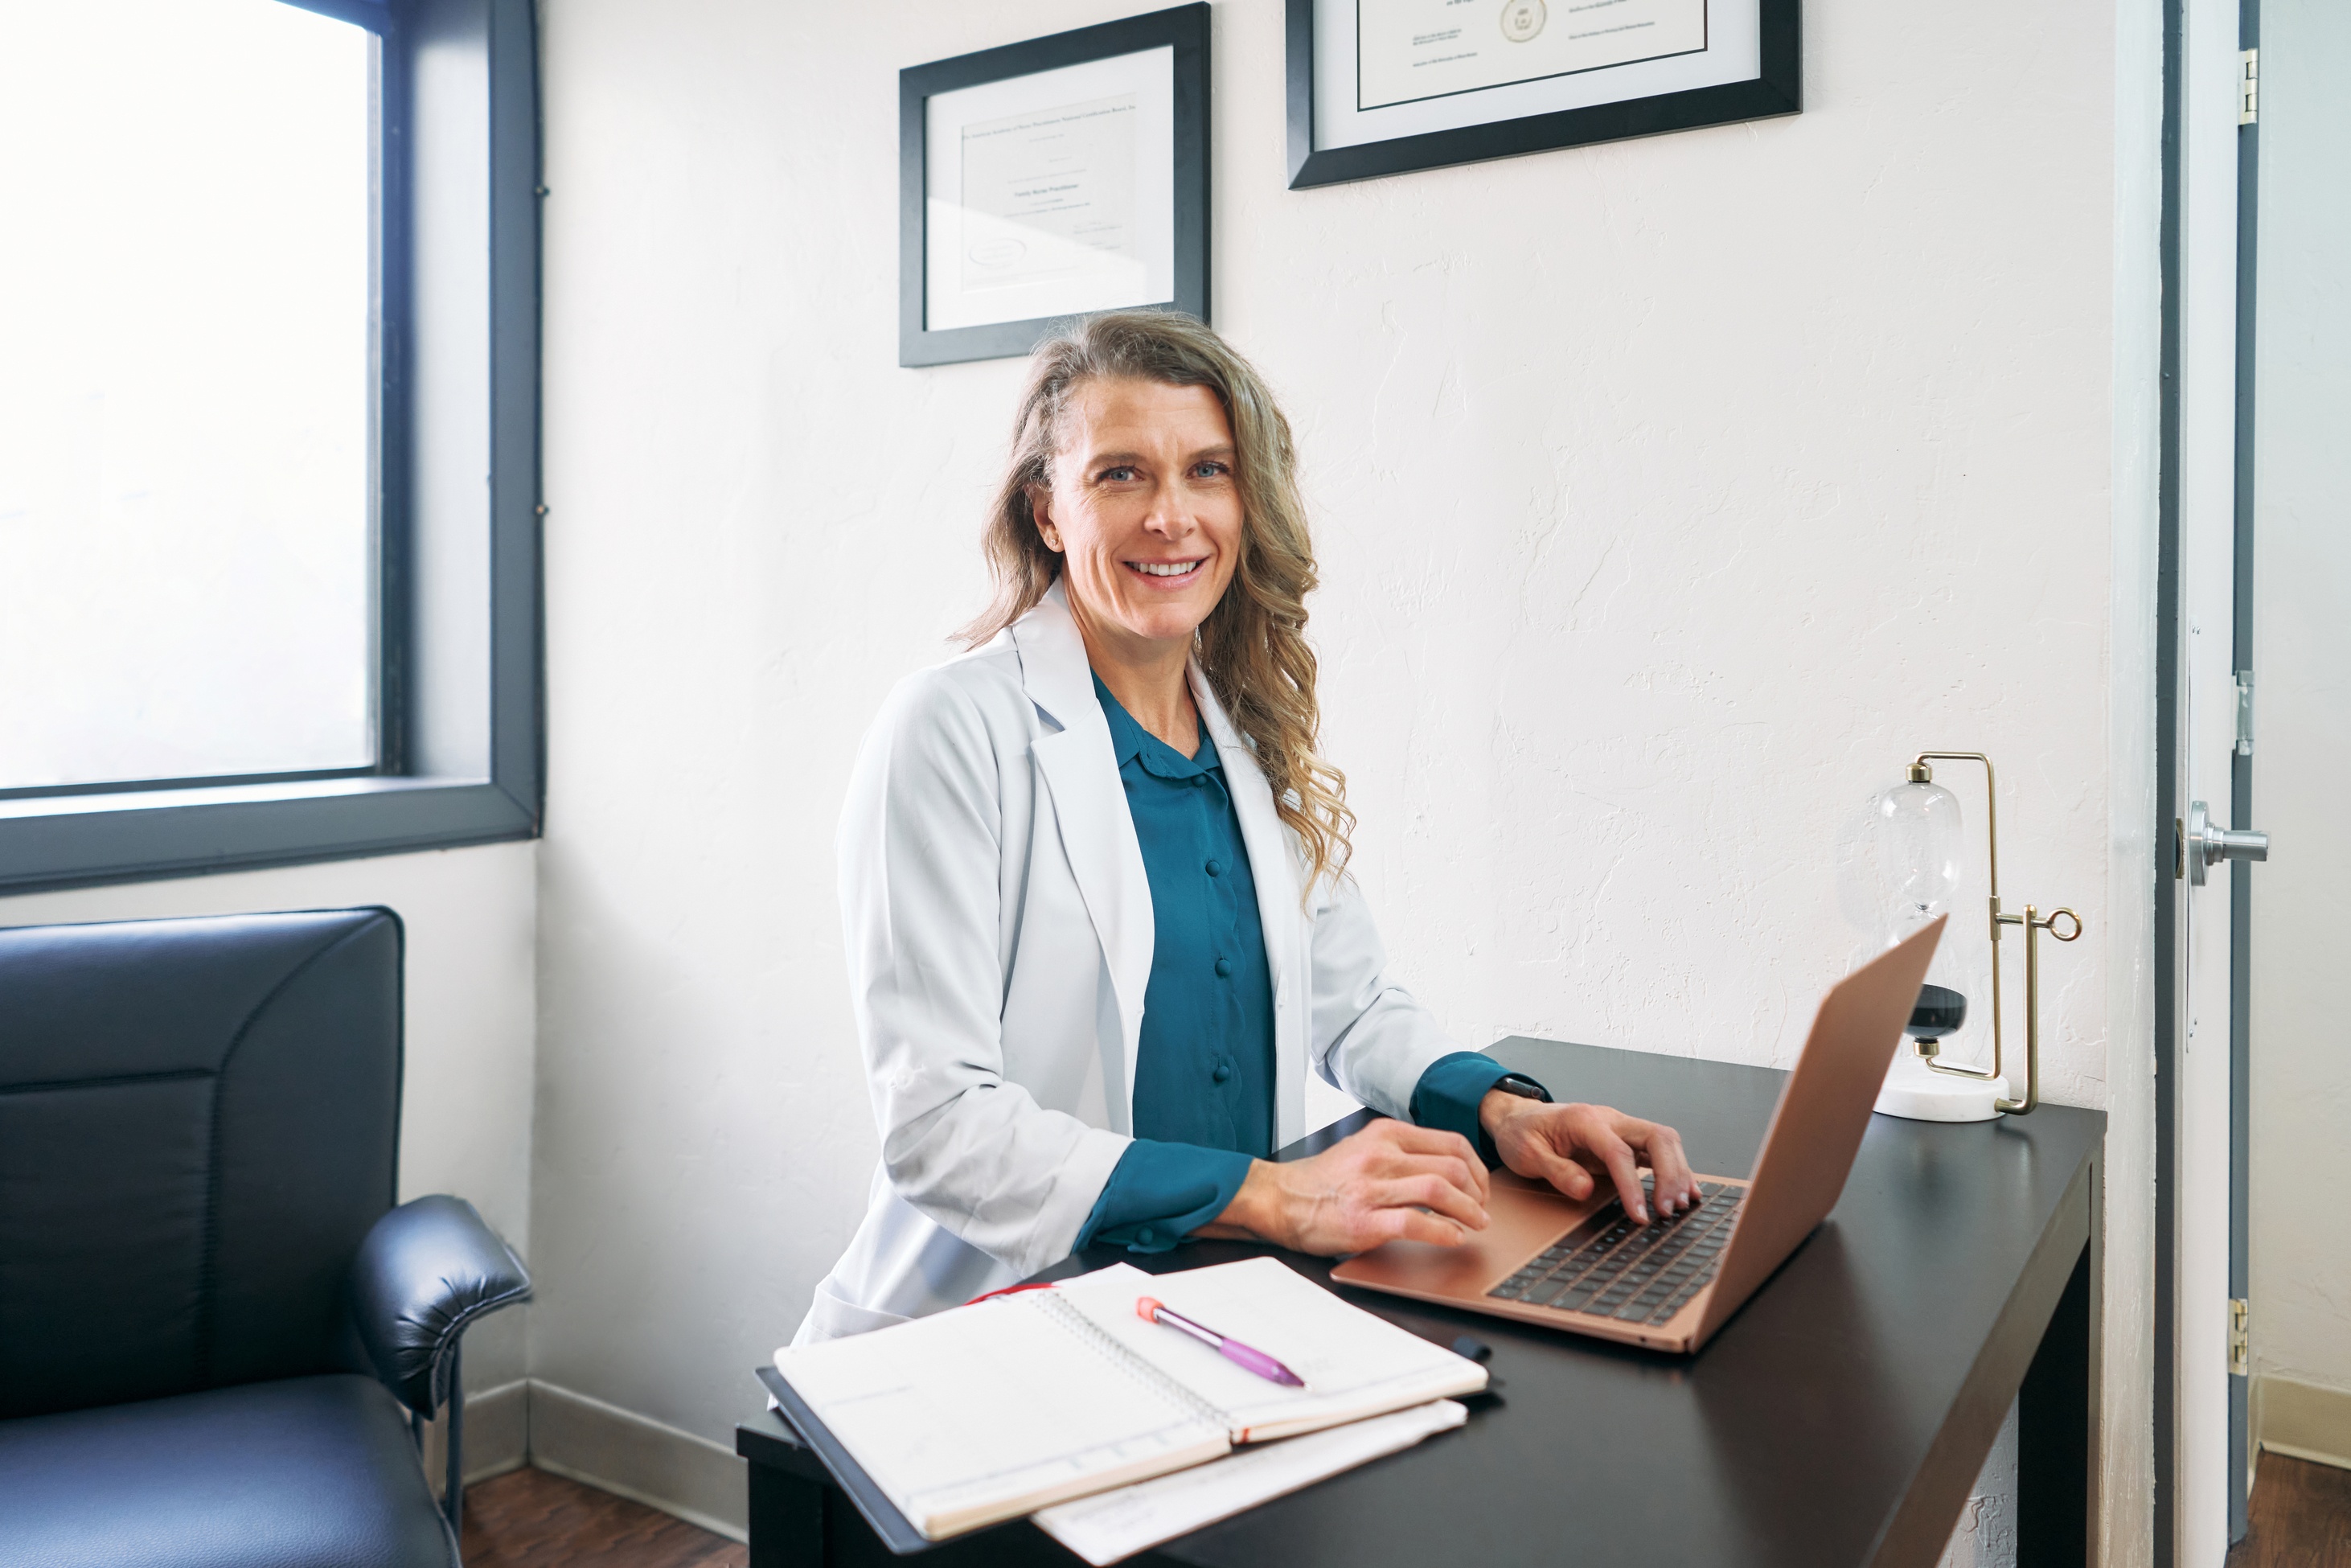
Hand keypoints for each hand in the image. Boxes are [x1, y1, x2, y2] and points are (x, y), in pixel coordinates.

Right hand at [1199, 1121, 1491, 1254]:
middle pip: (1452, 1165)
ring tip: (1476, 1224)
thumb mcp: (1362, 1149)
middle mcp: (1380, 1155)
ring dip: (1469, 1210)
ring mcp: (1371, 1187)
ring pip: (1439, 1190)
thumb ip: (1400, 1153)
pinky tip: (1453, 1238)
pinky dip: (1444, 1231)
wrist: (1279, 1199)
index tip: (1481, 1186)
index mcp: (1384, 1134)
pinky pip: (1417, 1222)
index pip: (1451, 1142)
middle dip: (1478, 1191)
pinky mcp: (1364, 1220)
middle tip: (1483, 1209)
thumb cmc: (1322, 1181)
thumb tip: (1448, 1170)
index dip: (1477, 1168)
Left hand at [1479, 1094, 1699, 1224]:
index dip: (1633, 1185)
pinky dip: (1675, 1169)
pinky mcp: (1626, 1139)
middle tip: (1667, 1211)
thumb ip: (1557, 1171)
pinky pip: (1659, 1150)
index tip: (1640, 1215)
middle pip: (1656, 1137)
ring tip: (1679, 1206)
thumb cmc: (1522, 1134)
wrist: (1518, 1118)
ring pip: (1664, 1141)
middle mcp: (1609, 1119)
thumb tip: (1586, 1190)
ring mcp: (1621, 1127)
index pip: (1619, 1152)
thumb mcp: (1527, 1155)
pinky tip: (1686, 1191)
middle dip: (1669, 1174)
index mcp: (1584, 1120)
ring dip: (1677, 1172)